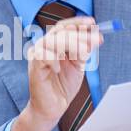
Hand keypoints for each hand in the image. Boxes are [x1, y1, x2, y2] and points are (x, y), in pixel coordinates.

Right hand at [10, 16, 102, 130]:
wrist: (53, 108)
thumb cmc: (63, 86)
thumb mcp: (78, 66)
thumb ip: (84, 51)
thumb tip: (96, 37)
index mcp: (55, 44)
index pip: (64, 26)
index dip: (78, 22)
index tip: (93, 22)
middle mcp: (44, 46)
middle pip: (60, 31)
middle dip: (80, 34)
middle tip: (96, 39)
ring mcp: (38, 56)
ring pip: (53, 41)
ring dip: (71, 44)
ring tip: (84, 53)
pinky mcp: (34, 67)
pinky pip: (43, 56)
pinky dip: (54, 60)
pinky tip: (59, 70)